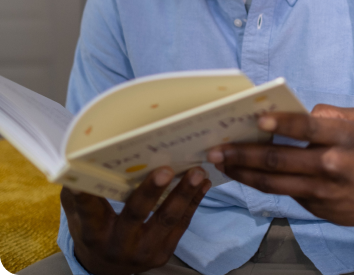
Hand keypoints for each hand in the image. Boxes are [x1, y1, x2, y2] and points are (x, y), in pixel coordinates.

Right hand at [61, 166, 210, 274]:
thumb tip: (79, 159)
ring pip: (166, 220)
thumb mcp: (79, 215)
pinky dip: (193, 201)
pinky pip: (181, 225)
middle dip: (152, 191)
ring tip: (196, 171)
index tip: (90, 174)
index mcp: (94, 232)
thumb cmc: (93, 230)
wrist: (108, 268)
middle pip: (136, 215)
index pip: (90, 210)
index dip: (88, 194)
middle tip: (165, 170)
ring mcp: (144, 251)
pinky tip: (203, 182)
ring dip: (183, 193)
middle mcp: (119, 244)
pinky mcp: (163, 252)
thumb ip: (80, 192)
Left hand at [207, 105, 353, 229]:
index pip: (307, 128)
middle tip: (218, 148)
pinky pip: (282, 192)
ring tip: (221, 164)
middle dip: (244, 153)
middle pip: (280, 159)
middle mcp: (331, 165)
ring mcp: (322, 190)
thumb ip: (330, 113)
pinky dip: (258, 184)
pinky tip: (242, 175)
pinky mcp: (316, 207)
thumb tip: (298, 112)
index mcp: (344, 138)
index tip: (256, 120)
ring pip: (274, 182)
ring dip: (242, 173)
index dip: (281, 124)